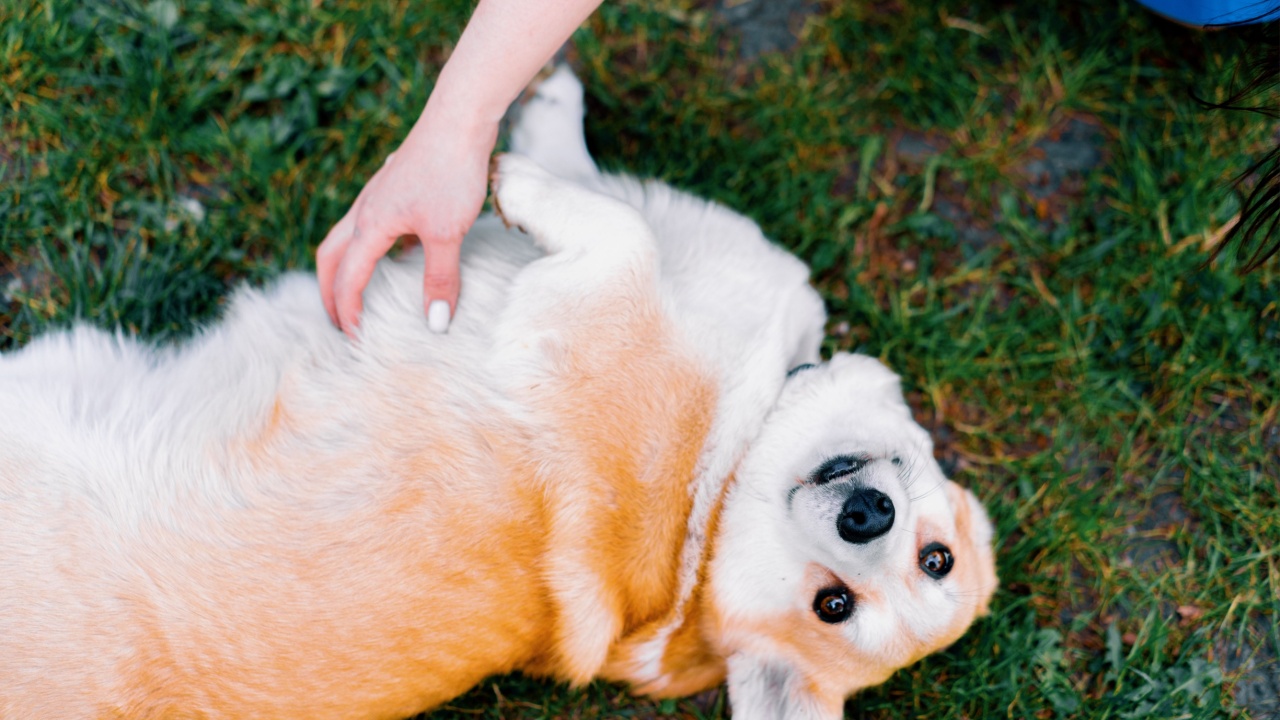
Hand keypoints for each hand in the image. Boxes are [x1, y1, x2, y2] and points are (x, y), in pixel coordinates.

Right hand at [317, 114, 497, 336]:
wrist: (460, 118)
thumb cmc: (451, 171)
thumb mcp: (449, 233)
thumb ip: (440, 279)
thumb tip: (434, 323)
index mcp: (370, 226)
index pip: (348, 279)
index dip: (348, 312)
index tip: (356, 340)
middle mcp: (365, 211)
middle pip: (330, 258)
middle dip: (330, 293)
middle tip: (339, 323)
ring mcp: (377, 196)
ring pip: (345, 239)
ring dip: (343, 269)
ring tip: (357, 294)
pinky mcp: (393, 187)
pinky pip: (368, 225)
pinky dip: (369, 249)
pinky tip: (399, 257)